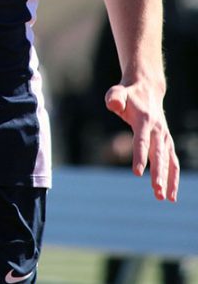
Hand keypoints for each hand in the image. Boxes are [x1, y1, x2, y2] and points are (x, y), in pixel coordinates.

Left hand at [105, 82, 179, 201]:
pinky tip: (171, 195)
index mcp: (144, 120)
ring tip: (164, 198)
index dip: (140, 156)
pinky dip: (173, 178)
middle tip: (156, 191)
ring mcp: (165, 137)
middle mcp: (158, 130)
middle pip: (158, 154)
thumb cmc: (128, 94)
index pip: (142, 141)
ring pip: (168, 161)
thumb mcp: (117, 92)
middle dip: (158, 173)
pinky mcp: (167, 143)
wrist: (147, 89)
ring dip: (168, 180)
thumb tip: (114, 105)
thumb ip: (115, 98)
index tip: (137, 173)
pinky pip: (173, 162)